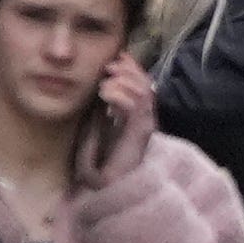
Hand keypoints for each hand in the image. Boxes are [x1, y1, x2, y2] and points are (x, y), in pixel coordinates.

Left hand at [77, 56, 158, 175]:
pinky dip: (121, 94)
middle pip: (146, 82)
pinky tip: (106, 94)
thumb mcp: (98, 130)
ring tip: (105, 83)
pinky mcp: (142, 131)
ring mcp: (146, 124)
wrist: (111, 186)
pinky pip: (137, 105)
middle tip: (110, 66)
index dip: (132, 67)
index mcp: (137, 116)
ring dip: (123, 80)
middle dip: (128, 69)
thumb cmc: (102, 164)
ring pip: (143, 90)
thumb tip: (100, 91)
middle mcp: (145, 118)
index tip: (118, 55)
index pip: (142, 83)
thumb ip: (101, 112)